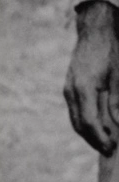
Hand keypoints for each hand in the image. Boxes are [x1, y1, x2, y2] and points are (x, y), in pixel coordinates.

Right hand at [66, 0, 118, 155]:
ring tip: (103, 141)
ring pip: (75, 119)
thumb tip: (117, 123)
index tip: (111, 147)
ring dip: (88, 133)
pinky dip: (85, 122)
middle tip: (108, 150)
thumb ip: (116, 101)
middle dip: (93, 140)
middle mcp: (71, 92)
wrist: (95, 31)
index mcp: (84, 89)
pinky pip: (76, 111)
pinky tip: (97, 125)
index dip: (100, 137)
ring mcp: (68, 90)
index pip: (89, 122)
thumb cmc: (111, 51)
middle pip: (79, 125)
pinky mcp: (70, 87)